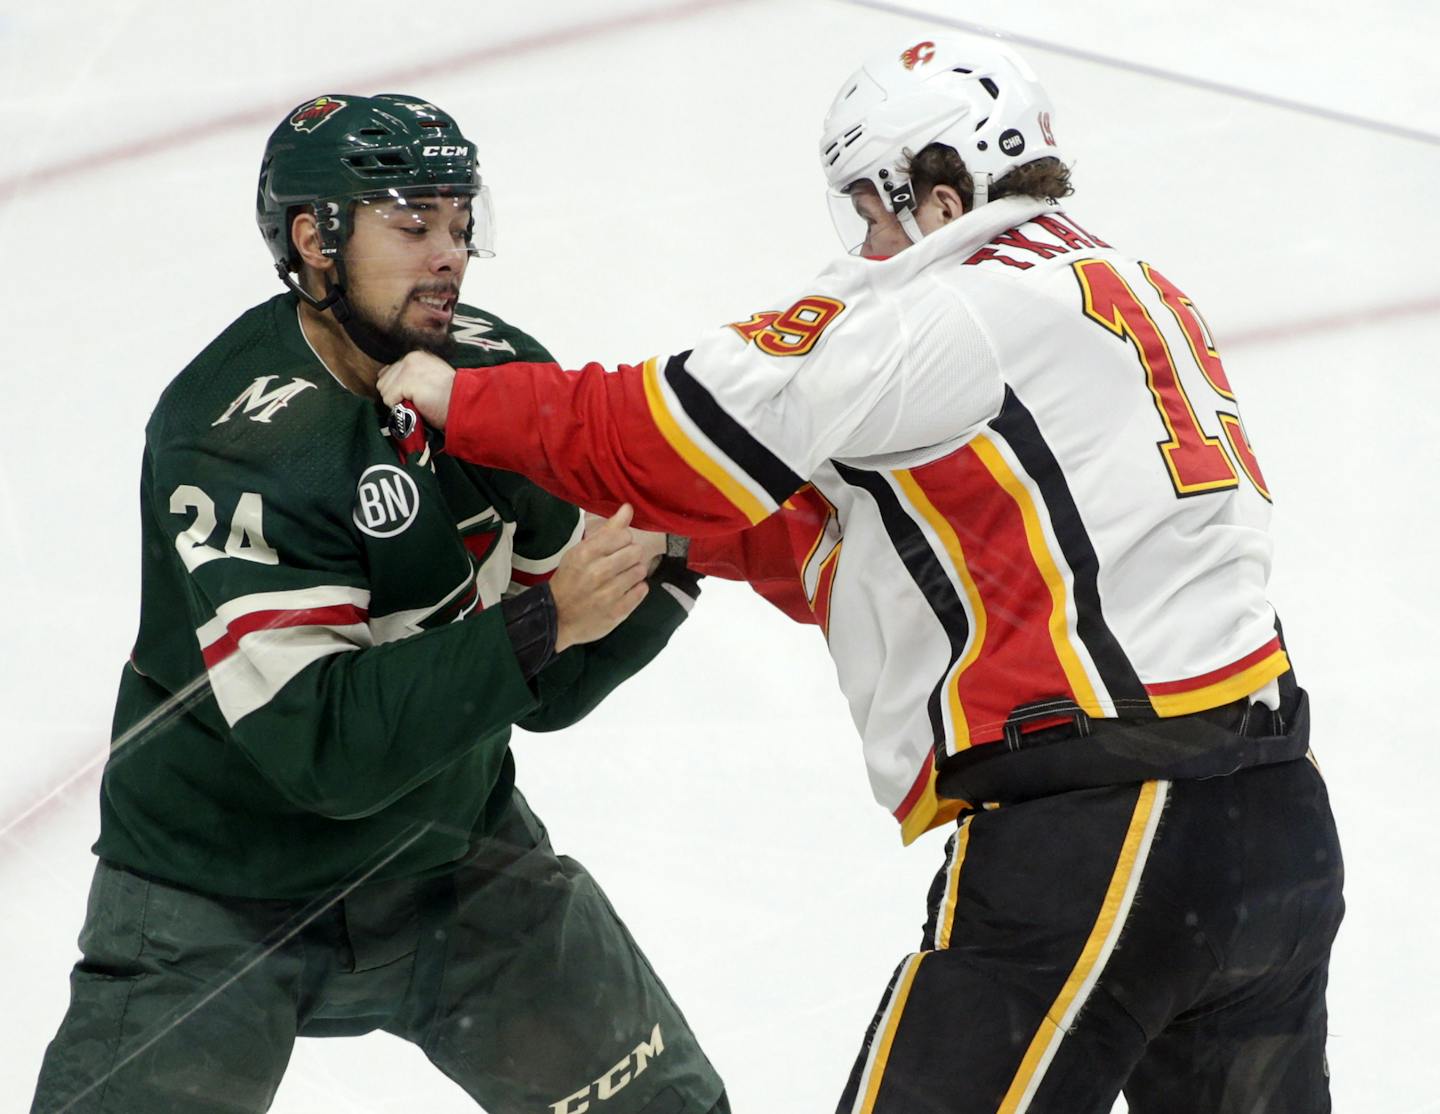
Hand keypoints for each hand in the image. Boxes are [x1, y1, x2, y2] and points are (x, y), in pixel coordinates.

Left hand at [377, 351, 455, 428]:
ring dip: (397, 401)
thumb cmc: (450, 397)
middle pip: (383, 381)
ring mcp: (407, 369)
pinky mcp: (406, 382)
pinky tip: (416, 405)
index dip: (398, 388)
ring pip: (384, 390)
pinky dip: (399, 407)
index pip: (390, 371)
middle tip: (415, 401)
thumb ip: (412, 375)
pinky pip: (389, 400)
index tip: (414, 396)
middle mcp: (410, 358)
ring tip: (416, 403)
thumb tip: (392, 384)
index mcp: (416, 356)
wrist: (463, 403)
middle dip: (395, 395)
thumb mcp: (431, 378)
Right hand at [549, 504, 649, 651]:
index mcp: (585, 554)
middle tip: (618, 564)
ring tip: (620, 578)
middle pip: (635, 552)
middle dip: (630, 556)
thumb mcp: (581, 551)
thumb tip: (628, 508)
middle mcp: (598, 573)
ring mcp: (609, 594)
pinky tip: (624, 590)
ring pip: (640, 571)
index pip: (623, 535)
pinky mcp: (619, 611)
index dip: (622, 541)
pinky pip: (642, 590)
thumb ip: (607, 530)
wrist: (557, 617)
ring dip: (633, 573)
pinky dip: (636, 589)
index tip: (614, 548)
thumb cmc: (570, 579)